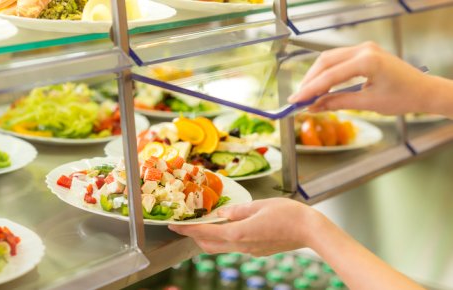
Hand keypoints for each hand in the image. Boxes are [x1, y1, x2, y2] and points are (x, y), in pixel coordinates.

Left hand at [168, 198, 323, 255]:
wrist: (311, 232)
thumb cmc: (289, 214)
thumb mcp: (259, 205)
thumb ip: (237, 210)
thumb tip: (221, 213)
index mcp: (239, 233)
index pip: (206, 234)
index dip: (188, 230)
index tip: (174, 226)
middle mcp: (242, 246)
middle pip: (209, 245)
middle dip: (195, 236)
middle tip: (187, 224)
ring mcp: (250, 251)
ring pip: (221, 247)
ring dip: (209, 238)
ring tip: (205, 224)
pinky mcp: (258, 251)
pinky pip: (235, 246)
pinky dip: (224, 238)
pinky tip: (228, 226)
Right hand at [287, 42, 434, 114]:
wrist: (424, 91)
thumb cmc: (403, 98)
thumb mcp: (368, 103)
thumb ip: (338, 103)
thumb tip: (314, 107)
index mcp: (367, 61)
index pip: (330, 75)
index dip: (310, 89)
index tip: (295, 101)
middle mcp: (364, 49)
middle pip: (325, 62)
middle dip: (309, 81)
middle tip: (297, 98)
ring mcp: (364, 48)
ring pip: (329, 59)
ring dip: (316, 76)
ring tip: (306, 94)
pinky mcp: (364, 52)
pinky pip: (338, 60)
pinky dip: (326, 73)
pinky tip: (320, 87)